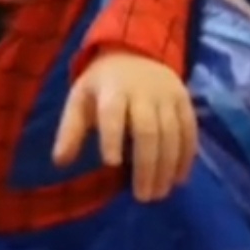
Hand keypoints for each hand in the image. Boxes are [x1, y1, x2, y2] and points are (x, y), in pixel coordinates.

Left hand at [52, 51, 197, 201]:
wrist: (135, 52)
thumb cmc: (103, 85)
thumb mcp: (80, 100)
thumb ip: (70, 131)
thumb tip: (60, 163)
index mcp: (112, 88)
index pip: (113, 112)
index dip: (112, 137)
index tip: (111, 164)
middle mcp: (143, 90)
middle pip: (148, 129)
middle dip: (146, 165)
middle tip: (143, 197)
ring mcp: (167, 95)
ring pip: (172, 133)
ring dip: (167, 167)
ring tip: (159, 194)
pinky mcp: (185, 100)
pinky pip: (189, 131)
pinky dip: (186, 157)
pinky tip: (178, 179)